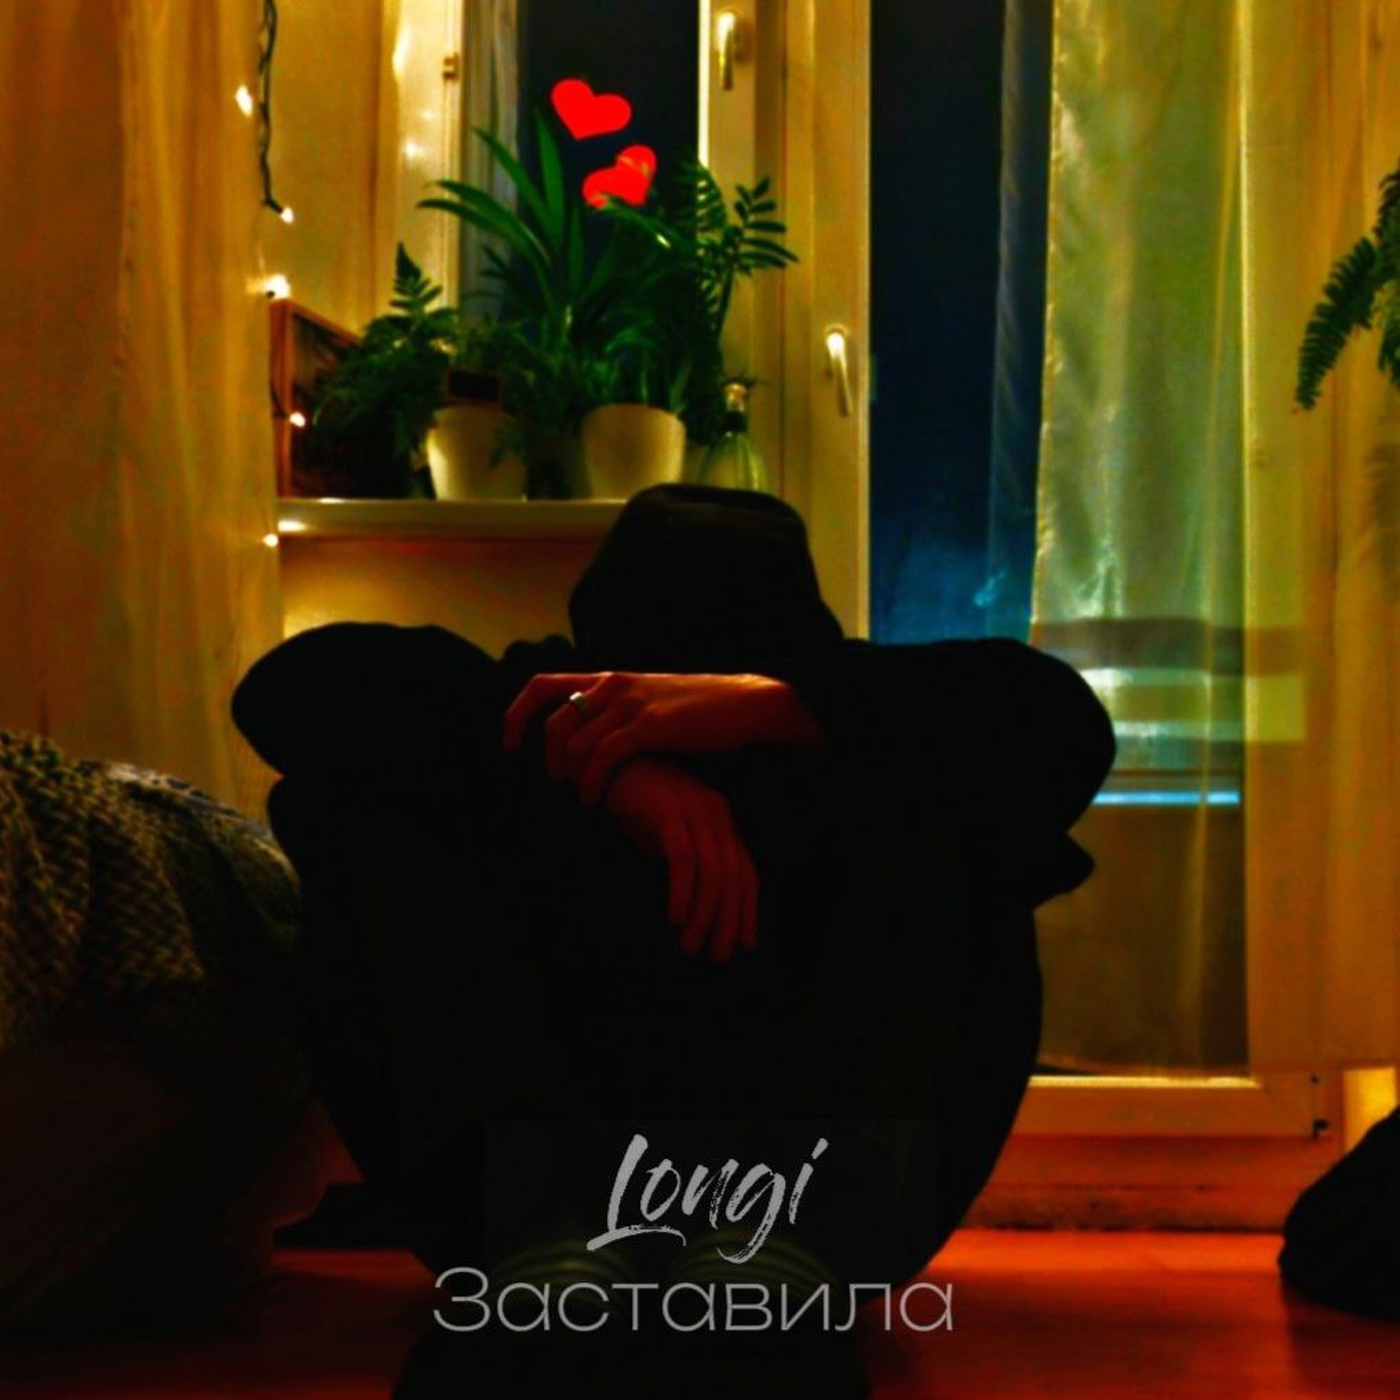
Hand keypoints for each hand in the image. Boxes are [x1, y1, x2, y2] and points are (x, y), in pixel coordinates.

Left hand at [502, 671, 822, 806]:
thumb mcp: (647, 700)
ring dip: (572, 779)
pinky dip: (592, 785)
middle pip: (553, 724)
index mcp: (608, 678)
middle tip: (560, 783)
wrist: (744, 703)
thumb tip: (585, 734)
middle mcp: (612, 685)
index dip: (515, 715)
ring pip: (575, 746)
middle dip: (549, 760)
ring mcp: (630, 704)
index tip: (509, 743)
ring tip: (585, 798)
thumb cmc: (697, 710)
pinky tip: (597, 801)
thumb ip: (615, 711)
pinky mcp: (650, 726)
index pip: (541, 686)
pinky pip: (602, 759)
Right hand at [603, 757, 758, 962]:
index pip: (746, 872)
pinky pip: (682, 859)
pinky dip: (682, 891)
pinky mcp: (669, 812)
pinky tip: (674, 916)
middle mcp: (716, 815)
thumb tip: (696, 912)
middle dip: (728, 921)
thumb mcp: (672, 838)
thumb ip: (690, 865)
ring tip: (690, 945)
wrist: (612, 765)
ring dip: (703, 915)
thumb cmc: (640, 806)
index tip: (745, 944)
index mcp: (722, 822)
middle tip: (718, 955)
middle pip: (733, 877)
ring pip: (712, 873)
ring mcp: (694, 812)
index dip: (747, 910)